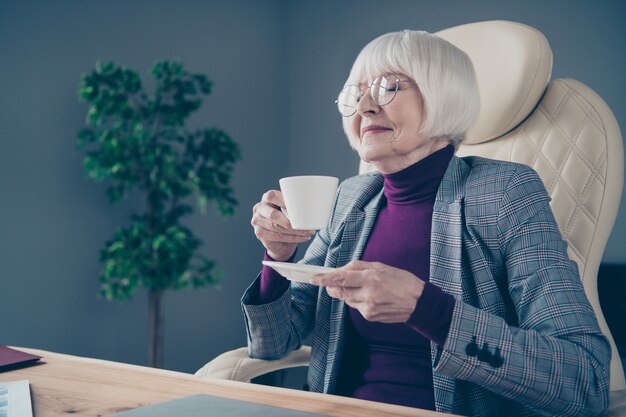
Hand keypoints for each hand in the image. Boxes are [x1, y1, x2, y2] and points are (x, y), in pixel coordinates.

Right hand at [251, 190, 315, 260]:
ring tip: (308, 232)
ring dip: (294, 231)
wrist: (281, 238)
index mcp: (267, 198)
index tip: (298, 207)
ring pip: (276, 227)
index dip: (283, 201)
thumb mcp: (292, 210)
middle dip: (290, 222)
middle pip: (273, 214)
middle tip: (306, 226)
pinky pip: (277, 236)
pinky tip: (302, 238)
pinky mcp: (259, 233)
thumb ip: (298, 205)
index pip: (271, 196)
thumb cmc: (288, 219)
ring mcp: (257, 221)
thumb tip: (319, 203)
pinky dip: (292, 238)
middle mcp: (259, 208)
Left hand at [310, 260, 424, 322]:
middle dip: (332, 286)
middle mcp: (368, 294)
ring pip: (347, 299)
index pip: (342, 278)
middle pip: (340, 291)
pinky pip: (356, 306)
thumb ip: (358, 267)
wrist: (418, 302)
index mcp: (371, 278)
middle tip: (328, 282)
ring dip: (347, 292)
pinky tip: (370, 297)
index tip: (313, 278)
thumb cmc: (401, 280)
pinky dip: (357, 300)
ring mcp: (368, 307)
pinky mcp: (370, 316)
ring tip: (361, 286)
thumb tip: (341, 270)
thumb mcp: (381, 266)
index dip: (325, 279)